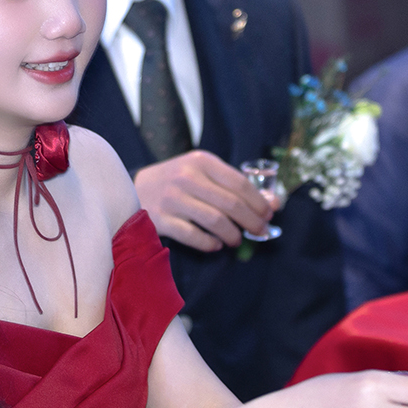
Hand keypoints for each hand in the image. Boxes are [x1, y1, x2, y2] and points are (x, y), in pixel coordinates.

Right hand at [133, 150, 271, 248]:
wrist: (132, 188)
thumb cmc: (176, 182)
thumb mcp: (202, 173)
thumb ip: (235, 186)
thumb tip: (275, 204)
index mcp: (200, 162)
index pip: (239, 183)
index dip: (259, 202)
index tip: (269, 214)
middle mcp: (186, 177)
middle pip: (231, 204)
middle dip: (252, 221)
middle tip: (260, 232)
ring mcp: (172, 199)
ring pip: (216, 221)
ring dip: (233, 234)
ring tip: (236, 239)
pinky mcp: (161, 219)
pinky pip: (194, 236)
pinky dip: (210, 243)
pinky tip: (216, 245)